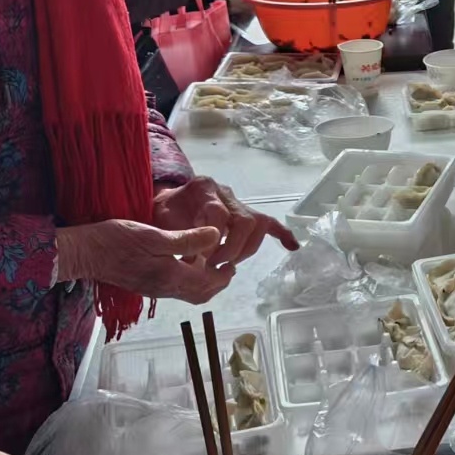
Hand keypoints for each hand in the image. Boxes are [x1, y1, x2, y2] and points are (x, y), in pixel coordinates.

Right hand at [54, 220, 232, 303]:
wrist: (83, 253)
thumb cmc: (115, 240)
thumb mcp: (153, 235)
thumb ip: (186, 239)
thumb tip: (215, 235)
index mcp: (169, 276)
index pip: (207, 283)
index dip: (224, 275)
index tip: (233, 262)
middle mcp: (164, 288)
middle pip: (200, 294)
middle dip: (217, 282)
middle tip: (228, 266)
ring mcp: (154, 289)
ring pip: (188, 293)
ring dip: (204, 283)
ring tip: (212, 263)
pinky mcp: (145, 285)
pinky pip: (175, 289)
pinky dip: (189, 280)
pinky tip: (188, 263)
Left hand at [153, 176, 297, 270]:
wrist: (167, 203)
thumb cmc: (163, 213)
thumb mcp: (161, 221)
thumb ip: (177, 236)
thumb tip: (194, 260)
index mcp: (203, 188)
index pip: (218, 213)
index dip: (213, 239)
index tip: (201, 259)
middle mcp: (224, 192)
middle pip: (244, 219)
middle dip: (233, 248)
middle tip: (216, 265)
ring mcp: (238, 202)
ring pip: (258, 223)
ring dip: (247, 249)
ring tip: (229, 263)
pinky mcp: (246, 212)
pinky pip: (268, 222)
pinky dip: (281, 234)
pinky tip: (293, 246)